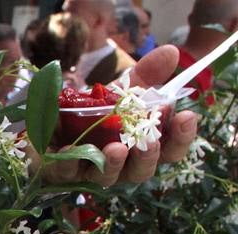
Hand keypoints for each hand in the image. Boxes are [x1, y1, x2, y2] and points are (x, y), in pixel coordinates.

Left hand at [42, 45, 199, 187]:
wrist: (50, 121)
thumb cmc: (94, 112)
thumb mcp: (121, 91)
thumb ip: (146, 75)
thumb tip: (172, 52)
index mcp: (140, 147)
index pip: (169, 150)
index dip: (181, 138)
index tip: (188, 116)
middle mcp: (120, 166)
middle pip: (141, 171)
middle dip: (147, 156)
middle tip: (150, 142)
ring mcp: (90, 172)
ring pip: (106, 176)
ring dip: (113, 163)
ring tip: (116, 148)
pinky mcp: (60, 173)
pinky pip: (64, 171)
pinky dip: (66, 161)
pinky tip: (66, 150)